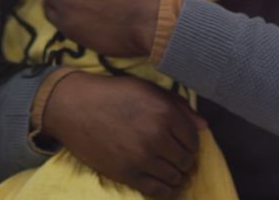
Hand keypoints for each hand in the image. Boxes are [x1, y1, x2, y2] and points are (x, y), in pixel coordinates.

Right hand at [42, 72, 205, 198]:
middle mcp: (156, 136)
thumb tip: (204, 126)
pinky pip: (157, 191)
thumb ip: (178, 106)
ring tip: (174, 174)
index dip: (192, 144)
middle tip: (181, 161)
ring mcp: (141, 158)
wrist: (73, 107)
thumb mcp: (148, 90)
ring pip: (174, 177)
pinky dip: (167, 192)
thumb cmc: (113, 94)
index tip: (186, 146)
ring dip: (178, 177)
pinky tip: (167, 188)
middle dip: (186, 162)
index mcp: (164, 112)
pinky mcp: (127, 174)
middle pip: (185, 160)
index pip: (193, 139)